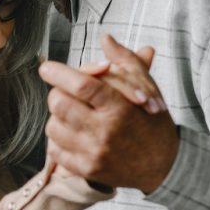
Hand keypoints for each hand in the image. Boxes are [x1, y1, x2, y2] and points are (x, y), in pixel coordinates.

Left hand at [40, 35, 178, 193]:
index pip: (82, 85)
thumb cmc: (151, 122)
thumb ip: (126, 61)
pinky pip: (55, 151)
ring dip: (57, 117)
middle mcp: (105, 132)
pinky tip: (73, 135)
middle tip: (65, 92)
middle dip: (58, 93)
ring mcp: (94, 153)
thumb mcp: (147, 89)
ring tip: (73, 115)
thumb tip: (106, 39)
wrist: (163, 167)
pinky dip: (58, 140)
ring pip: (52, 127)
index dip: (59, 73)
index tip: (47, 68)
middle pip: (59, 104)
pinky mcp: (87, 170)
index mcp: (120, 107)